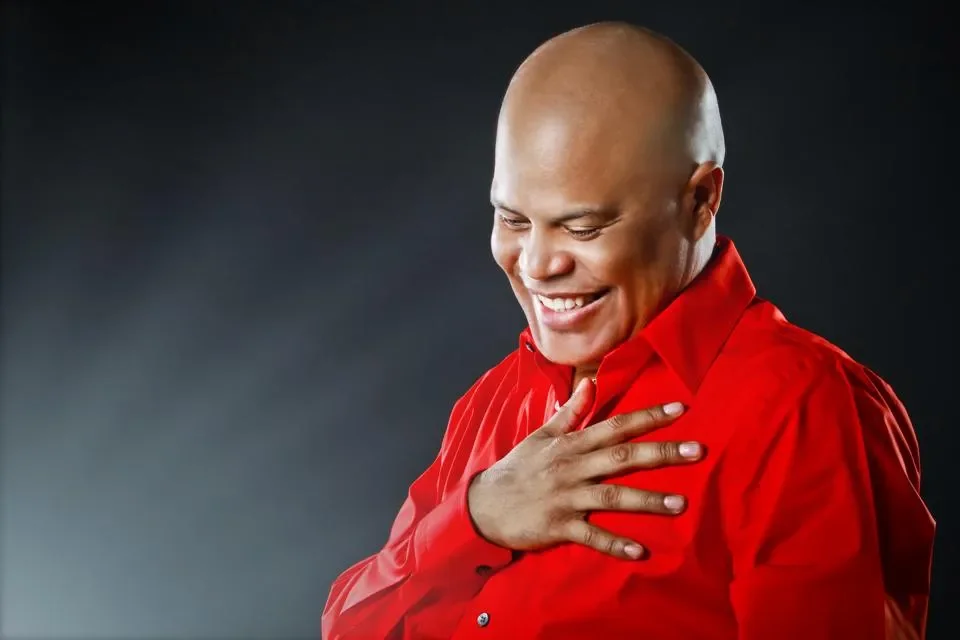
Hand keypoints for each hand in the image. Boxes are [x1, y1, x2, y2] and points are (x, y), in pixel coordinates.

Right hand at [467, 377, 701, 559]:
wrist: (483, 505)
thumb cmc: (517, 468)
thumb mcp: (542, 435)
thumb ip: (571, 412)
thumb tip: (591, 382)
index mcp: (571, 444)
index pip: (615, 426)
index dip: (648, 417)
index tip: (681, 409)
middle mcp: (572, 468)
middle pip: (621, 458)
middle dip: (660, 454)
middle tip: (697, 451)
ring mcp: (566, 498)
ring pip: (612, 497)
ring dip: (647, 501)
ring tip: (681, 504)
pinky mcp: (558, 527)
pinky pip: (590, 536)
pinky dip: (614, 544)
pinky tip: (639, 552)